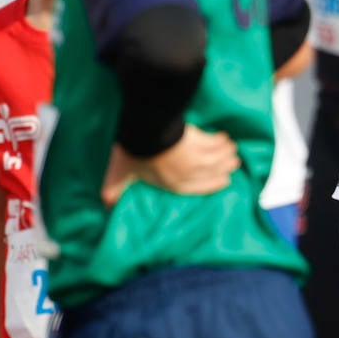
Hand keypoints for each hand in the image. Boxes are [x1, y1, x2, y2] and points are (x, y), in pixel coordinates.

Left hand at [100, 125, 240, 205]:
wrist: (146, 132)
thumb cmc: (134, 155)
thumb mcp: (120, 173)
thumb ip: (114, 189)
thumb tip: (105, 204)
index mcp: (173, 183)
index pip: (198, 188)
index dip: (213, 185)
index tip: (225, 181)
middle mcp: (189, 172)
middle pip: (213, 171)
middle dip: (224, 168)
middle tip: (234, 163)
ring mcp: (196, 157)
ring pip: (217, 158)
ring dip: (226, 154)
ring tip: (233, 150)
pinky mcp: (200, 141)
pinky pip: (215, 142)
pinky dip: (221, 140)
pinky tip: (225, 137)